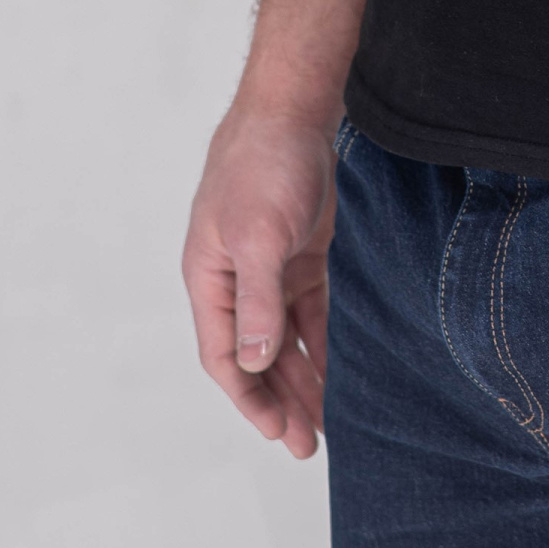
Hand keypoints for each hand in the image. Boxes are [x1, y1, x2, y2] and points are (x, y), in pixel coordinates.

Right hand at [181, 107, 337, 456]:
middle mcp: (236, 277)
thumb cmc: (263, 163)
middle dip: (279, 399)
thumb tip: (255, 362)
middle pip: (255, 354)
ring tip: (327, 419)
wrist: (294, 105)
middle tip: (308, 443)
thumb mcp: (258, 236)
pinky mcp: (301, 250)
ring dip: (301, 375)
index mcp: (210, 277)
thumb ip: (257, 301)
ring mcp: (269, 264)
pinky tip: (338, 367)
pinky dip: (320, 339)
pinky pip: (308, 309)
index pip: (225, 356)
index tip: (278, 433)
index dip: (250, 398)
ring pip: (283, 336)